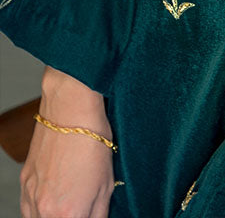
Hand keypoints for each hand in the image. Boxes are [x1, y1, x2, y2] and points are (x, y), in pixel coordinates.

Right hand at [19, 68, 116, 217]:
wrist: (70, 111)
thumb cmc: (92, 143)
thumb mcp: (106, 185)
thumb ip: (98, 215)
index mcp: (68, 215)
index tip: (88, 216)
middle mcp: (44, 211)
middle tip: (80, 209)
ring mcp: (30, 197)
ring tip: (68, 205)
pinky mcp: (24, 183)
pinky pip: (28, 209)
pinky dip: (39, 211)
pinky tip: (53, 200)